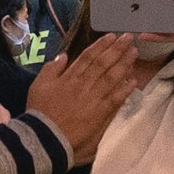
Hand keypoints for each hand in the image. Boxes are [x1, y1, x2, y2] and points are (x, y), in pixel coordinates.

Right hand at [27, 32, 147, 157]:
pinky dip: (125, 90)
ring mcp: (94, 98)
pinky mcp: (101, 113)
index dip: (101, 46)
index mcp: (69, 76)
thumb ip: (50, 69)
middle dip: (117, 49)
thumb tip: (62, 56)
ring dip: (124, 64)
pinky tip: (134, 81)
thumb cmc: (40, 112)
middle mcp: (84, 84)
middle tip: (129, 38)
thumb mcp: (39, 86)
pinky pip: (115, 99)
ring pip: (112, 77)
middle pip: (103, 63)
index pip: (88, 57)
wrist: (46, 137)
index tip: (112, 36)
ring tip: (134, 53)